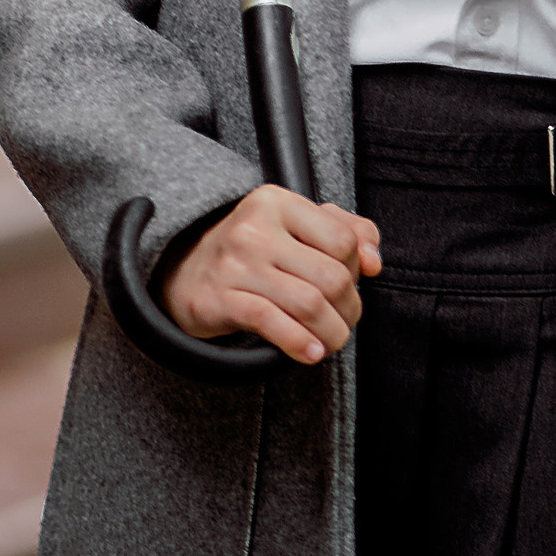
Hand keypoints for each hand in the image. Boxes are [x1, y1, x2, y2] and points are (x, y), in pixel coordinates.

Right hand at [160, 184, 380, 364]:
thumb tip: (373, 261)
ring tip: (330, 341)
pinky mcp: (218, 300)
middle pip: (331, 277)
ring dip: (331, 333)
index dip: (356, 270)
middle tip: (344, 322)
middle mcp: (254, 228)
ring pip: (309, 304)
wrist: (181, 273)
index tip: (349, 285)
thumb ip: (346, 231)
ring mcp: (234, 264)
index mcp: (276, 202)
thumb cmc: (250, 251)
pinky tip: (309, 353)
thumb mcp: (295, 226)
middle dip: (349, 310)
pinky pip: (271, 323)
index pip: (342, 239)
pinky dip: (299, 343)